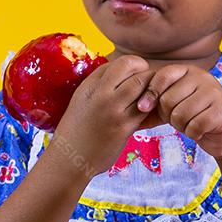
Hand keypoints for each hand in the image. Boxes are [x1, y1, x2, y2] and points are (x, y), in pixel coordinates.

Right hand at [49, 55, 159, 179]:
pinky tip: (149, 112)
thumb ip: (100, 85)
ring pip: (143, 85)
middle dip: (146, 73)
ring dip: (151, 89)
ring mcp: (113, 110)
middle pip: (134, 68)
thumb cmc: (77, 130)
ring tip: (150, 98)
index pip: (120, 62)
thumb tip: (123, 72)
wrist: (69, 159)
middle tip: (150, 85)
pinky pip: (146, 108)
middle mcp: (101, 94)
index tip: (137, 75)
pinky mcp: (124, 127)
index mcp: (90, 85)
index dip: (134, 65)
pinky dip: (151, 107)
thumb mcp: (82, 100)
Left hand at [134, 63, 221, 159]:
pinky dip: (193, 133)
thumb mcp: (172, 105)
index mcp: (189, 71)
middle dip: (168, 115)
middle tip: (179, 119)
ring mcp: (215, 93)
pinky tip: (201, 131)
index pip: (162, 76)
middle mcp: (203, 77)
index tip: (144, 107)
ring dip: (181, 126)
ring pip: (180, 114)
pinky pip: (194, 126)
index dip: (150, 93)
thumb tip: (132, 106)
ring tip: (191, 123)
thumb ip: (153, 102)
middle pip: (168, 99)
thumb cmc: (193, 117)